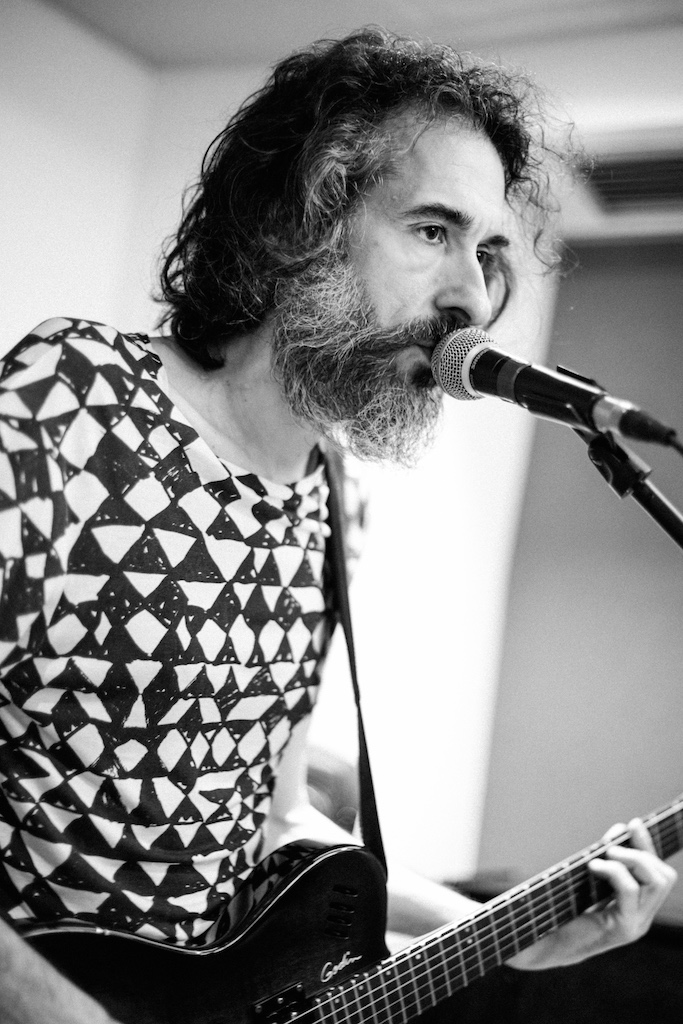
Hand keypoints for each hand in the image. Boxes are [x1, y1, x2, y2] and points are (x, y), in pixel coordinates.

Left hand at [507, 818, 677, 969]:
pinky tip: (594, 866)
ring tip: (606, 854)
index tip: (634, 824)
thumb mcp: (592, 878)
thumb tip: (621, 828)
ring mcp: (637, 924)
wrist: (546, 941)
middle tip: (612, 847)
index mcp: (638, 907)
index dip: (648, 846)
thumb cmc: (565, 908)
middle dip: (643, 852)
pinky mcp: (623, 928)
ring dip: (631, 858)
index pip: (660, 873)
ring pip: (656, 882)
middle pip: (665, 876)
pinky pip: (630, 891)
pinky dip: (614, 870)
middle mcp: (643, 917)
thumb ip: (608, 856)